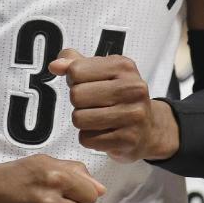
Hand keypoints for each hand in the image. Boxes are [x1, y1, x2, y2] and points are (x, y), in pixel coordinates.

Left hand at [49, 49, 177, 162]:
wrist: (148, 129)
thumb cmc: (120, 97)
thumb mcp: (102, 72)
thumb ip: (75, 63)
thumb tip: (55, 66)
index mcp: (124, 66)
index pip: (76, 71)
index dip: (74, 80)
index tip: (89, 85)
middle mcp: (132, 88)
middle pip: (76, 95)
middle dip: (78, 103)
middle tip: (93, 105)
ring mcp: (133, 115)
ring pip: (79, 118)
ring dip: (82, 122)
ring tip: (97, 119)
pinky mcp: (128, 139)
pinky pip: (87, 139)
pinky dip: (90, 138)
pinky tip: (104, 133)